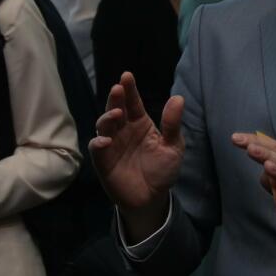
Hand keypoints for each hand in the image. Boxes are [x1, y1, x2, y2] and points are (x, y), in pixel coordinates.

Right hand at [90, 72, 183, 239]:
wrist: (152, 198)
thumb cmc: (162, 170)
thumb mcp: (173, 147)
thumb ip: (172, 125)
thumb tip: (178, 98)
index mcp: (140, 123)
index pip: (133, 102)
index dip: (130, 89)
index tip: (127, 76)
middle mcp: (123, 130)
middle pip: (116, 109)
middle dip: (116, 98)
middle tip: (118, 89)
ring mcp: (111, 144)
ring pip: (104, 125)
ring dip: (107, 118)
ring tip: (116, 114)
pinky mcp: (102, 160)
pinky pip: (96, 148)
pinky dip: (98, 143)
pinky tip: (106, 141)